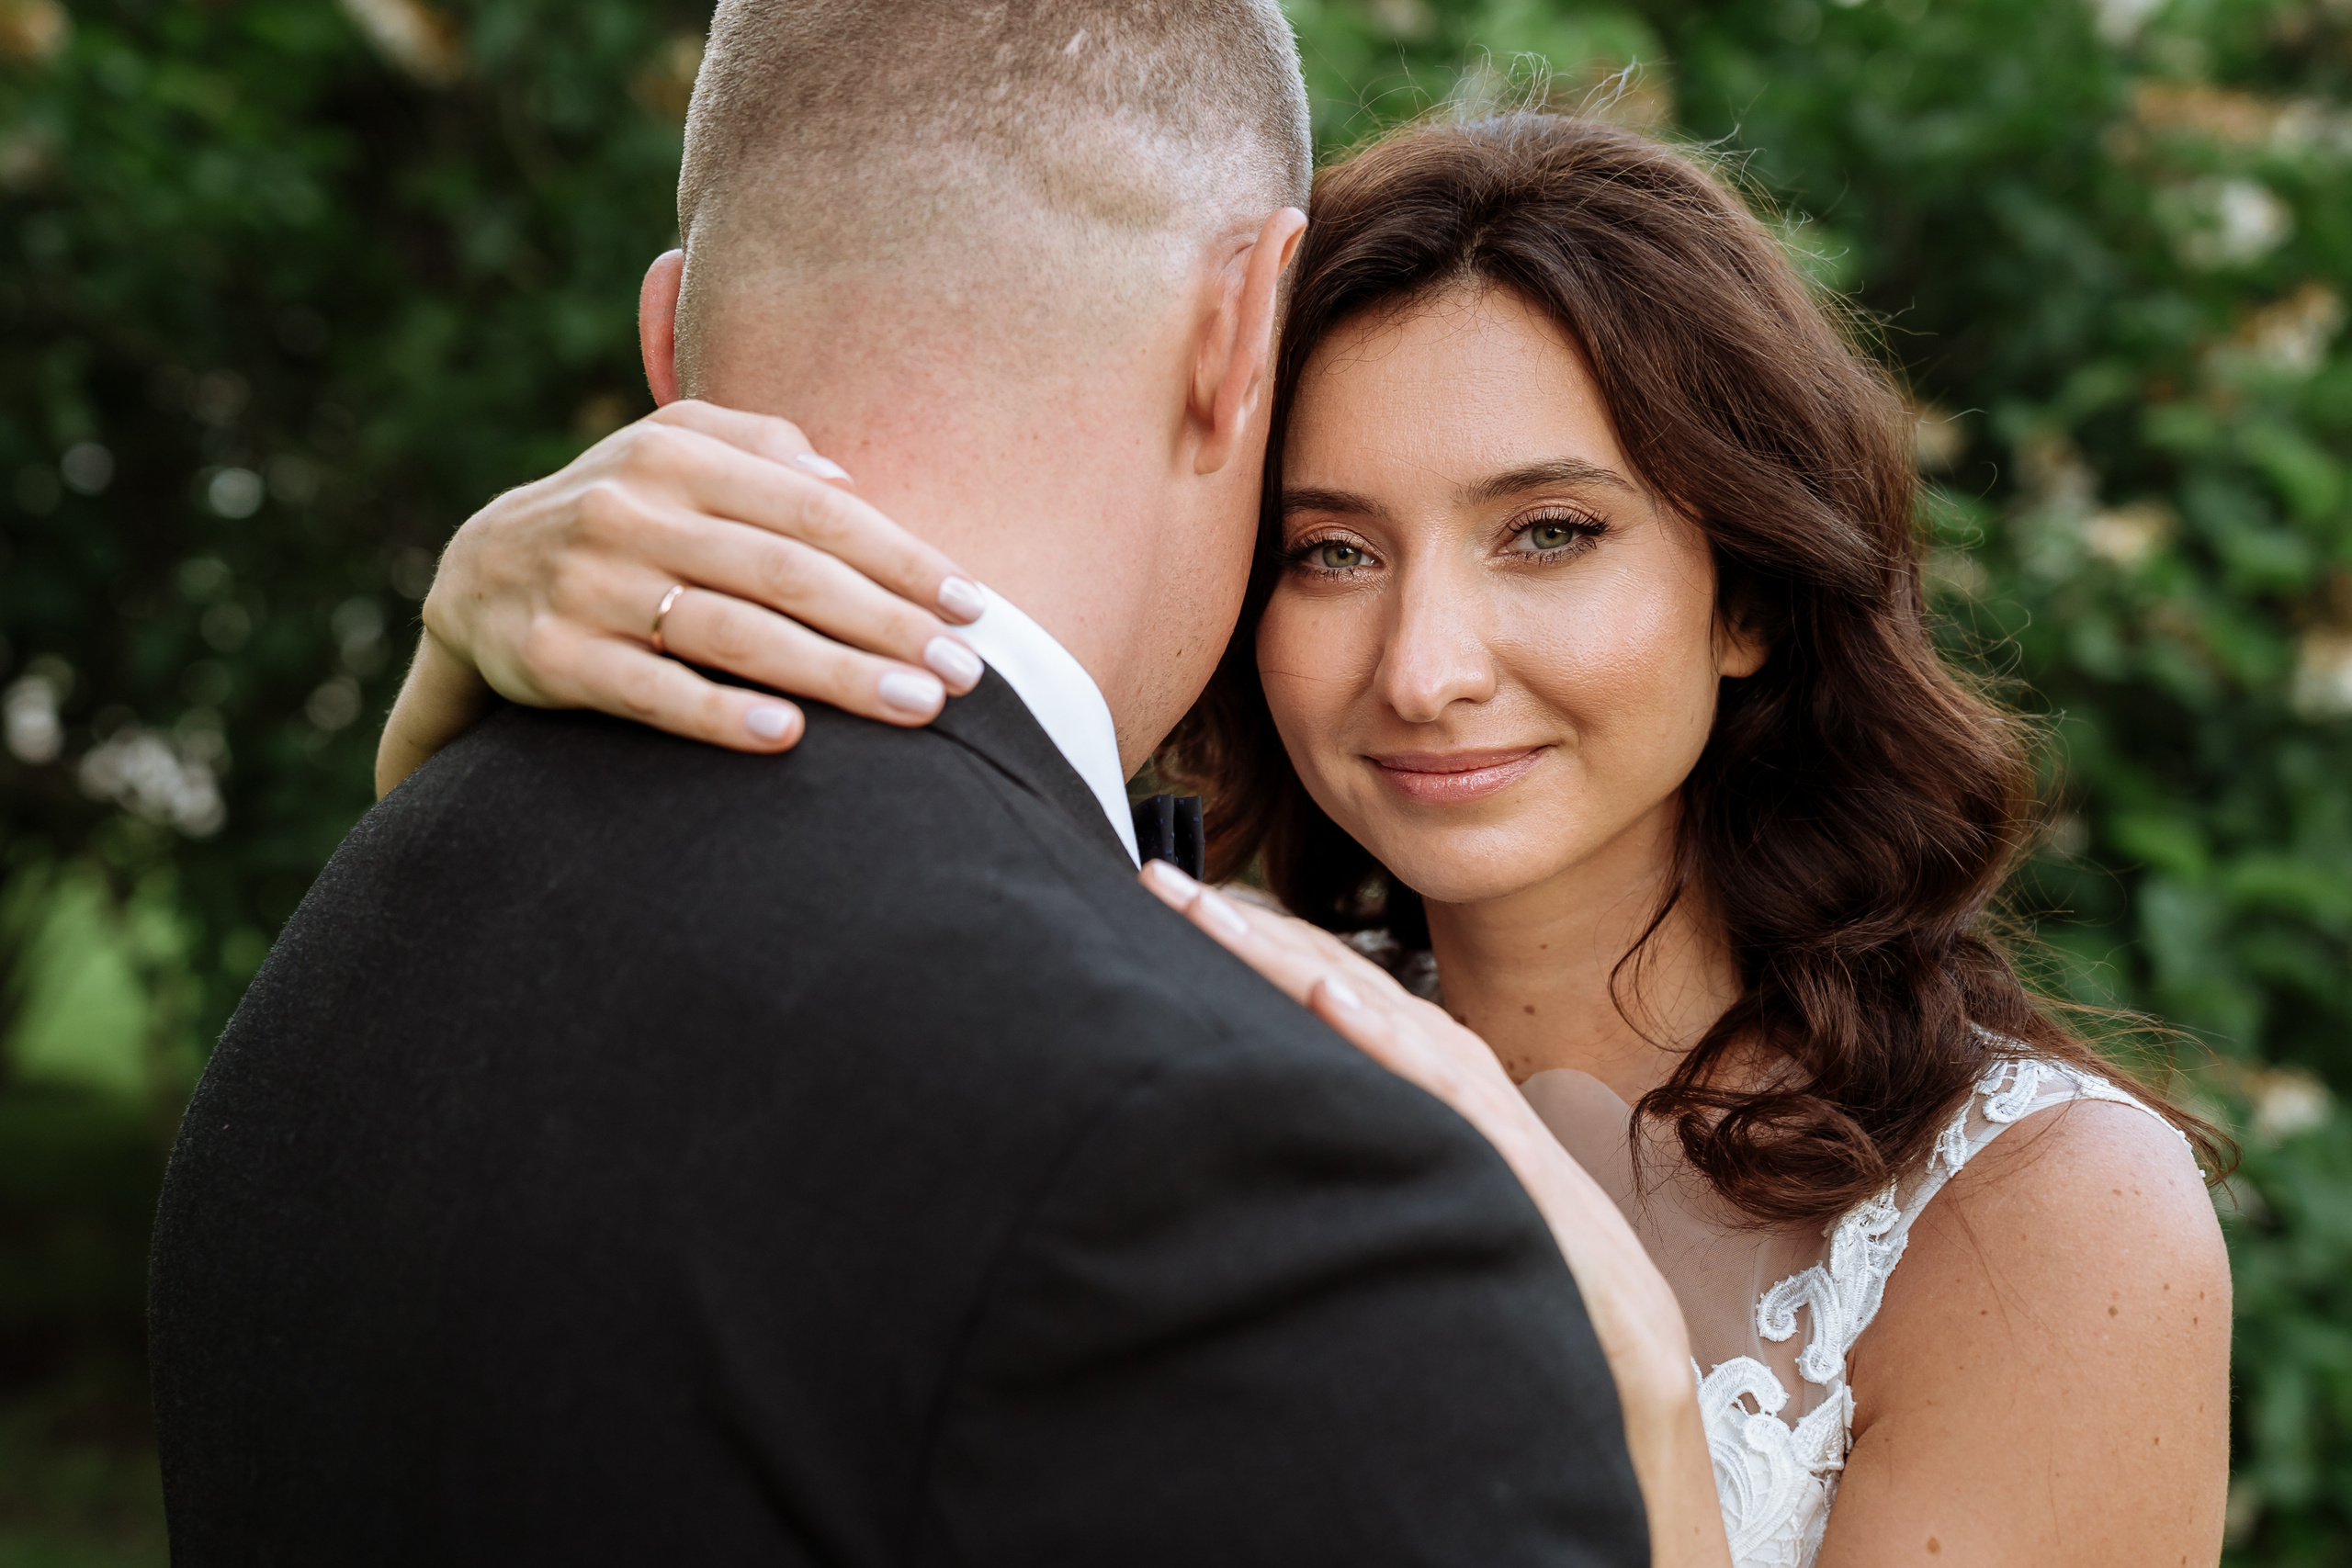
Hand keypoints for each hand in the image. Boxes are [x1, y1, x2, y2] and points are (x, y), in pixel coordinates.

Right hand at [377, 400, 987, 793]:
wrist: (476, 572)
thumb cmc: (622, 512)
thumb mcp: (675, 452)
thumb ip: (762, 449)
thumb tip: (850, 483)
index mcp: (675, 456)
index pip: (814, 510)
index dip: (901, 558)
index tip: (973, 606)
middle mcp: (630, 513)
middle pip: (787, 573)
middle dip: (887, 625)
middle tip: (967, 674)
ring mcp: (590, 586)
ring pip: (732, 633)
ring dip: (833, 674)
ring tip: (915, 708)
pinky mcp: (555, 657)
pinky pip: (651, 690)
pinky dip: (719, 714)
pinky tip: (788, 736)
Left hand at [1137, 859, 1733, 1567]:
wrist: (1640, 1535)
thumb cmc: (1545, 1438)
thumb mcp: (1453, 1311)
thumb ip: (1382, 1226)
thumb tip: (1269, 1179)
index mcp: (1485, 1192)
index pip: (1380, 1055)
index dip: (1286, 977)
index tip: (1192, 924)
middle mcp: (1523, 1185)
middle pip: (1394, 1035)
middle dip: (1278, 952)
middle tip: (1167, 887)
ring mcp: (1559, 1222)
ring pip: (1434, 1067)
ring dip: (1322, 978)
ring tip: (1227, 918)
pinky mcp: (1588, 1272)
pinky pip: (1485, 1146)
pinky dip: (1409, 1065)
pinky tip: (1337, 1002)